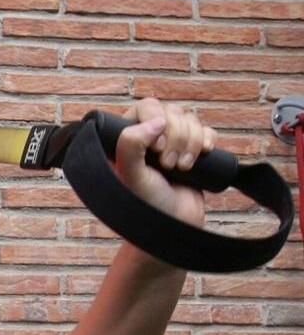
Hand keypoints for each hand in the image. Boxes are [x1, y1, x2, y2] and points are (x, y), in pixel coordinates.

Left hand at [113, 98, 214, 227]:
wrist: (172, 227)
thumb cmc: (145, 204)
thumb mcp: (130, 174)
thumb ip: (130, 144)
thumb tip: (157, 120)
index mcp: (127, 138)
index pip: (146, 107)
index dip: (156, 121)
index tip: (156, 149)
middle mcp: (148, 137)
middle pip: (172, 111)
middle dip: (177, 137)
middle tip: (169, 166)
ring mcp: (172, 143)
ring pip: (190, 119)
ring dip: (191, 142)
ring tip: (182, 169)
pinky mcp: (193, 151)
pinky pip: (206, 130)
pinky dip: (208, 139)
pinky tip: (204, 153)